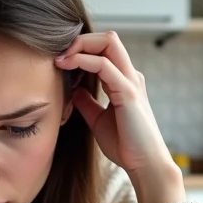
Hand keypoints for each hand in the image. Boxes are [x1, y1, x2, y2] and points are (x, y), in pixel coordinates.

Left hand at [55, 32, 184, 202]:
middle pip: (108, 38)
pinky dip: (83, 60)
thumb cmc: (126, 145)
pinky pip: (104, 65)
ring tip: (60, 58)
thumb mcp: (98, 120)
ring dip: (80, 45)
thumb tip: (73, 90)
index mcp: (123, 80)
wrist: (144, 164)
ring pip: (108, 42)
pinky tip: (67, 65)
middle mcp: (129, 76)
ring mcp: (130, 81)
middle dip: (81, 39)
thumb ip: (87, 103)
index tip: (59, 60)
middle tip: (58, 53)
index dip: (82, 48)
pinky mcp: (128, 92)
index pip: (104, 49)